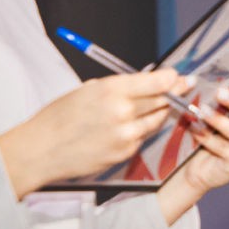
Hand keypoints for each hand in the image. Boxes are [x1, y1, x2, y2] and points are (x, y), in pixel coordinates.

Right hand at [0, 70, 194, 196]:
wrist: (42, 150)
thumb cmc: (59, 117)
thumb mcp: (86, 90)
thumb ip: (117, 87)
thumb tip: (143, 83)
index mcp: (111, 89)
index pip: (156, 82)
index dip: (172, 78)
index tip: (180, 75)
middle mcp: (123, 112)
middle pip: (162, 100)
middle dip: (175, 92)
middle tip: (185, 85)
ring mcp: (127, 135)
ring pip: (156, 119)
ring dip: (161, 110)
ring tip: (165, 103)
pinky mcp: (126, 152)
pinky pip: (143, 136)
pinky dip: (142, 129)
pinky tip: (133, 125)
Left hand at [157, 79, 228, 222]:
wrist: (203, 163)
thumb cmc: (212, 130)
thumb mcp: (218, 111)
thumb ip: (221, 98)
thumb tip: (213, 80)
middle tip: (220, 93)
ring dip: (219, 120)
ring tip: (202, 111)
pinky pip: (224, 148)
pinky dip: (208, 138)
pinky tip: (195, 130)